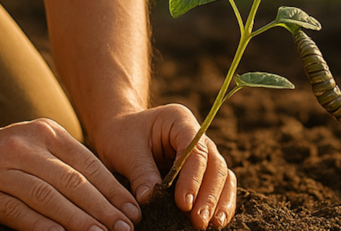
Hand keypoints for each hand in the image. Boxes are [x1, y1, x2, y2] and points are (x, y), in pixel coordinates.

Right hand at [0, 118, 141, 230]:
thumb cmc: (0, 152)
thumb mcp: (33, 144)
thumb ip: (64, 163)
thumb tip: (107, 195)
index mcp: (44, 133)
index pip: (86, 163)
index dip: (112, 189)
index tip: (133, 211)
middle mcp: (25, 147)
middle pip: (71, 181)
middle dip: (102, 208)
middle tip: (125, 229)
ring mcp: (2, 169)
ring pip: (47, 196)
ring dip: (77, 219)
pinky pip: (16, 211)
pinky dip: (40, 226)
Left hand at [90, 104, 236, 229]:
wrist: (117, 133)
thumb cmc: (120, 136)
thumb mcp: (125, 150)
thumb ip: (141, 173)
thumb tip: (150, 201)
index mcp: (179, 121)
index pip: (195, 150)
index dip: (193, 178)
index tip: (184, 204)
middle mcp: (196, 136)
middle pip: (214, 165)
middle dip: (209, 195)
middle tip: (199, 221)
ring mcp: (202, 153)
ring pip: (222, 177)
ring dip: (218, 202)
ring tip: (210, 226)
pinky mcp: (201, 171)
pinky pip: (218, 187)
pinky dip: (217, 204)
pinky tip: (213, 222)